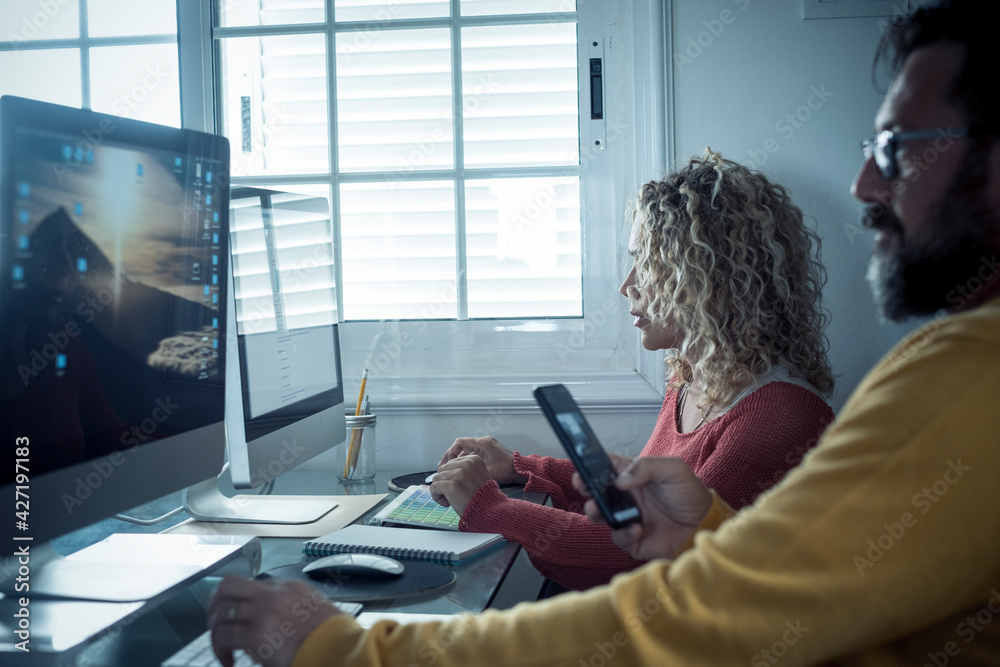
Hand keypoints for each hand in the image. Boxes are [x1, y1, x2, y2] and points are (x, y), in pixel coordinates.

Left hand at [208, 576, 341, 666]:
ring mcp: (263, 612)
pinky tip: (228, 661)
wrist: (338, 648)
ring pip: (221, 613)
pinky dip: (220, 650)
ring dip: (216, 632)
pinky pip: (224, 637)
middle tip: (215, 620)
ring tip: (222, 647)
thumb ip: (296, 608)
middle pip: (229, 586)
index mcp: (290, 587)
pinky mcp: (256, 634)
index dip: (241, 602)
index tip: (238, 616)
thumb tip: (283, 621)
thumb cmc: (333, 636)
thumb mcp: (317, 609)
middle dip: (215, 602)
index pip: (254, 586)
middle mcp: (273, 594)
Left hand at [429, 454, 491, 515]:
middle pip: (442, 469)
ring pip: (436, 478)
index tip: (460, 486)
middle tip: (454, 494)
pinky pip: (434, 487)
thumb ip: (463, 469)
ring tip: (451, 499)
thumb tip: (442, 468)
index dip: (452, 476)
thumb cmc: (481, 497)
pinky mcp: (451, 486)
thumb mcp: (476, 476)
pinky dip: (437, 497)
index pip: (451, 463)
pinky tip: (447, 503)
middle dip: (445, 482)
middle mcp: (467, 464)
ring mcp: (459, 475)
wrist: (488, 511)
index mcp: (474, 459)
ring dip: (441, 490)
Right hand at [438, 437, 527, 485]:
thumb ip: (472, 473)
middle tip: (444, 468)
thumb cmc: (508, 471)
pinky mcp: (490, 452)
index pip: (459, 443)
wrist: (522, 470)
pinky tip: (463, 470)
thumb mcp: (488, 473)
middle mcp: (484, 442)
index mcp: (483, 444)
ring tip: (451, 470)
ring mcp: (488, 446)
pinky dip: (467, 460)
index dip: (449, 452)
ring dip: (459, 459)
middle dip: (451, 456)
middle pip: (462, 446)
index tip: (444, 464)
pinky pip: (474, 453)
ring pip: (467, 450)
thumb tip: (456, 477)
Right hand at [575, 457, 712, 560]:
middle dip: (585, 488)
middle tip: (584, 487)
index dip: (591, 466)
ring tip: (598, 508)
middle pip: (596, 491)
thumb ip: (645, 467)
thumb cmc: (690, 494)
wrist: (704, 525)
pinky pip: (618, 537)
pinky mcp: (632, 539)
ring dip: (596, 511)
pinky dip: (624, 533)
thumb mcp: (673, 469)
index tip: (584, 467)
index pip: (606, 467)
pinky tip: (637, 528)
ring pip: (600, 515)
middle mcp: (626, 497)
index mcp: (633, 476)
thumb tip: (619, 480)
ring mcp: (627, 518)